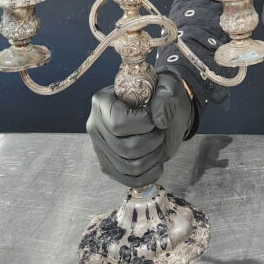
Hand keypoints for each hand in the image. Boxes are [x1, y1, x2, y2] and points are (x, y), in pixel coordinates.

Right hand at [86, 70, 193, 187]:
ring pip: (130, 166)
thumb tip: (159, 120)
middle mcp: (95, 126)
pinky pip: (131, 180)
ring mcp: (100, 149)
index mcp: (103, 101)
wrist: (163, 113)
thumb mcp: (168, 83)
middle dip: (153, 140)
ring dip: (154, 156)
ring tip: (157, 141)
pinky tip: (156, 159)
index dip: (144, 123)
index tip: (155, 116)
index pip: (119, 122)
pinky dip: (151, 172)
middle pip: (126, 148)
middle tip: (159, 130)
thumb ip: (166, 93)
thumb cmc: (161, 96)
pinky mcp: (109, 167)